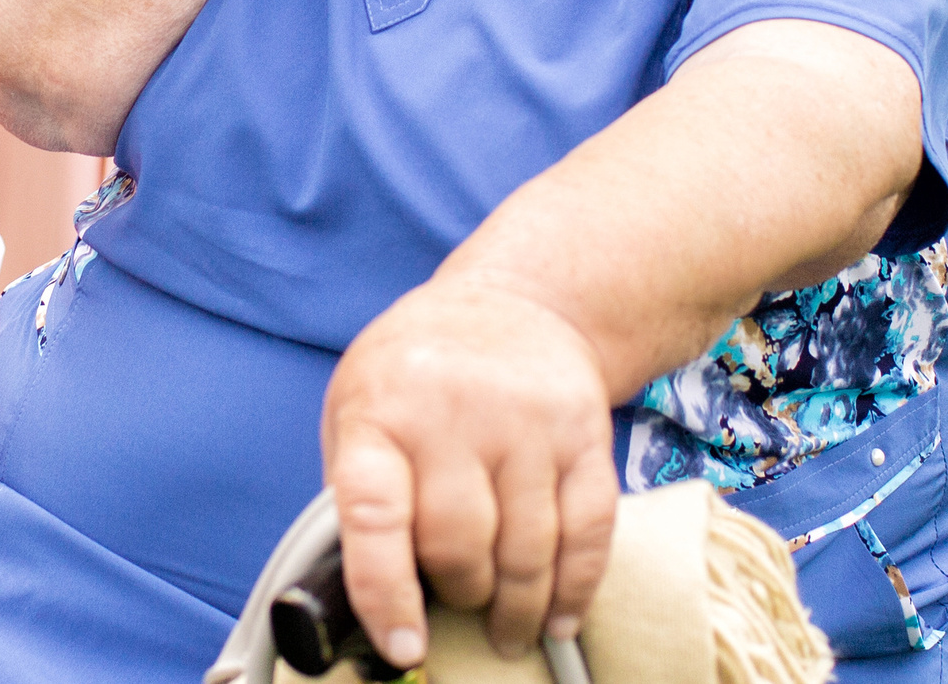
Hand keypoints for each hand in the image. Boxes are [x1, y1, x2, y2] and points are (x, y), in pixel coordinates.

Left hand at [322, 273, 618, 669]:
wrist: (514, 300)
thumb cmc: (418, 372)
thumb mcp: (358, 408)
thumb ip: (357, 493)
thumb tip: (361, 597)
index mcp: (380, 412)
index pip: (374, 514)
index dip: (386, 593)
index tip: (404, 647)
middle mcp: (453, 411)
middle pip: (461, 544)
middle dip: (460, 595)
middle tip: (459, 605)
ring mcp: (526, 419)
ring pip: (529, 549)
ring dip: (519, 608)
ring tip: (510, 631)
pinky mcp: (583, 431)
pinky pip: (589, 529)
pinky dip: (576, 588)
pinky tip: (561, 616)